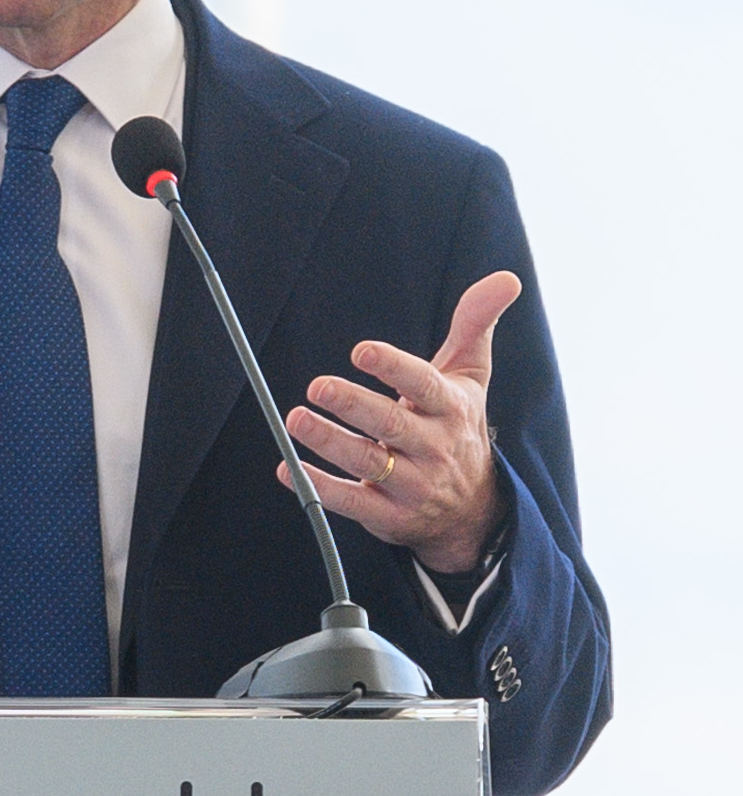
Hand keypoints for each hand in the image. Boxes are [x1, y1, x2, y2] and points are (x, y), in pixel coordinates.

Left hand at [283, 272, 518, 576]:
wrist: (471, 508)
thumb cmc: (458, 427)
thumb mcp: (471, 376)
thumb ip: (475, 324)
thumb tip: (505, 278)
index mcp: (451, 408)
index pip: (423, 385)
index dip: (393, 368)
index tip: (361, 351)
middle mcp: (434, 447)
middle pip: (391, 424)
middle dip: (353, 405)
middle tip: (317, 386)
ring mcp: (412, 485)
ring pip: (367, 463)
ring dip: (329, 442)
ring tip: (296, 419)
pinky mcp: (389, 517)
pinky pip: (351, 503)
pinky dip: (319, 488)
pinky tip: (288, 469)